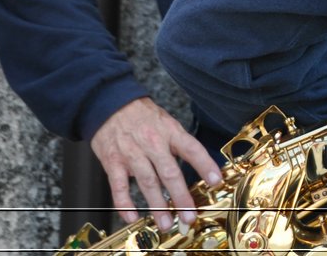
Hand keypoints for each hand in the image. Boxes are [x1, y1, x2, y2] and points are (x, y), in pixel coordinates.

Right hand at [89, 98, 222, 227]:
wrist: (110, 104)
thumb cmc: (142, 116)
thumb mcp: (167, 122)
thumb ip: (179, 143)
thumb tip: (198, 166)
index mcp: (170, 132)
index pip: (192, 149)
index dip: (205, 165)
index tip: (216, 181)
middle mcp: (152, 142)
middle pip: (170, 172)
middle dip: (181, 197)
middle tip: (189, 216)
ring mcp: (132, 153)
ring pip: (147, 182)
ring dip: (157, 206)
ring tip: (166, 223)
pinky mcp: (113, 162)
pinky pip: (119, 186)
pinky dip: (124, 203)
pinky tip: (132, 217)